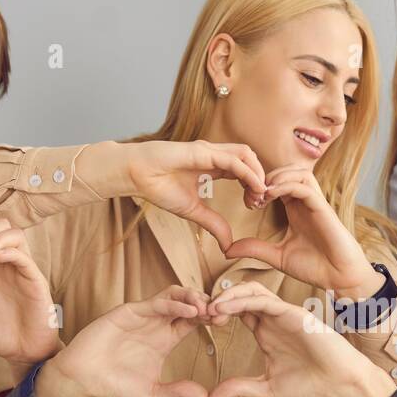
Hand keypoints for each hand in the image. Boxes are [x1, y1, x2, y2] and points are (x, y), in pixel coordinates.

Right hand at [36, 285, 211, 396]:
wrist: (83, 382)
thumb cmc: (116, 387)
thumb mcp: (154, 395)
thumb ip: (179, 393)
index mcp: (165, 339)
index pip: (194, 321)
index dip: (211, 318)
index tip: (227, 321)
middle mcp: (157, 324)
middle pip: (187, 303)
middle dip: (207, 303)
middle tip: (224, 311)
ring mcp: (143, 316)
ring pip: (174, 296)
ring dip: (193, 298)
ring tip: (208, 308)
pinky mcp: (129, 312)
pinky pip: (156, 302)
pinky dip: (175, 304)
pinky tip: (191, 312)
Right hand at [125, 140, 269, 251]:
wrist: (135, 174)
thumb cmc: (158, 187)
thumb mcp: (193, 211)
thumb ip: (213, 224)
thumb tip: (228, 246)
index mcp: (213, 166)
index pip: (244, 170)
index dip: (254, 186)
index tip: (254, 205)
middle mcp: (214, 155)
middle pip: (250, 160)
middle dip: (261, 179)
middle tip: (261, 201)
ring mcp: (209, 150)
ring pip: (246, 154)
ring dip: (258, 173)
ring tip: (260, 195)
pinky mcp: (203, 151)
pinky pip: (233, 160)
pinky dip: (248, 173)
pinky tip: (255, 188)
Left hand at [204, 281, 389, 396]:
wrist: (339, 385)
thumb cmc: (310, 386)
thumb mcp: (265, 390)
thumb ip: (238, 389)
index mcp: (266, 333)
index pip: (236, 312)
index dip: (215, 313)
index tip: (198, 324)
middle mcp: (272, 320)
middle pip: (239, 296)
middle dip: (216, 301)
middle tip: (198, 313)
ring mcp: (283, 314)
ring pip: (249, 292)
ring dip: (226, 296)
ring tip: (208, 309)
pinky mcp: (293, 313)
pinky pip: (262, 299)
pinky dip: (240, 300)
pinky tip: (223, 308)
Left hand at [222, 165, 382, 298]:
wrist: (338, 278)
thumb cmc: (314, 267)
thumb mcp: (277, 256)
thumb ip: (255, 249)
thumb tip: (228, 249)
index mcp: (295, 209)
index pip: (278, 183)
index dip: (260, 186)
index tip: (248, 202)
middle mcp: (305, 202)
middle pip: (288, 170)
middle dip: (266, 177)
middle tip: (252, 194)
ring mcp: (315, 203)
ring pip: (298, 172)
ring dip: (277, 177)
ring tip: (262, 193)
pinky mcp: (323, 208)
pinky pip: (304, 186)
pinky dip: (286, 186)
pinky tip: (271, 196)